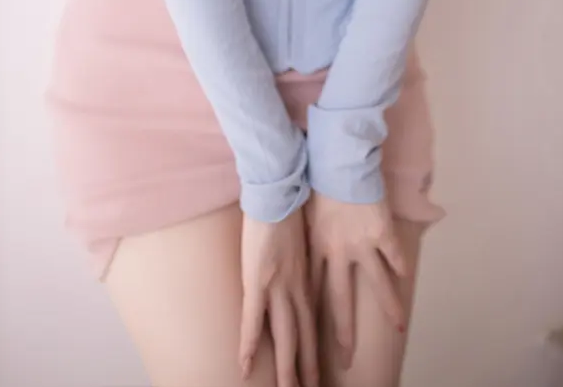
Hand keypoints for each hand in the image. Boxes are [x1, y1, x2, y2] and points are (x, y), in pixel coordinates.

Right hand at [240, 208, 318, 386]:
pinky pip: (253, 320)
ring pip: (284, 336)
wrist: (278, 193)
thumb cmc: (287, 211)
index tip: (316, 372)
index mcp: (304, 279)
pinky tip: (246, 366)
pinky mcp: (257, 281)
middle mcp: (295, 288)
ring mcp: (276, 287)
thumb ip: (297, 263)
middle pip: (302, 336)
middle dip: (306, 367)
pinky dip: (249, 345)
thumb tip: (292, 275)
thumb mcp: (299, 243)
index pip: (310, 323)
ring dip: (287, 367)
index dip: (313, 349)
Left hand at [305, 192, 407, 369]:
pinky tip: (406, 280)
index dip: (314, 316)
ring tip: (397, 328)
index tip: (312, 339)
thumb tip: (300, 254)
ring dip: (388, 307)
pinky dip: (400, 268)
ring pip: (377, 284)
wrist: (336, 161)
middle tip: (345, 359)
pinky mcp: (382, 231)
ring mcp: (362, 244)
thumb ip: (306, 236)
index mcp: (315, 248)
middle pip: (340, 301)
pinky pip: (394, 255)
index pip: (314, 291)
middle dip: (343, 333)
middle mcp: (338, 253)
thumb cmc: (315, 181)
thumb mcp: (304, 214)